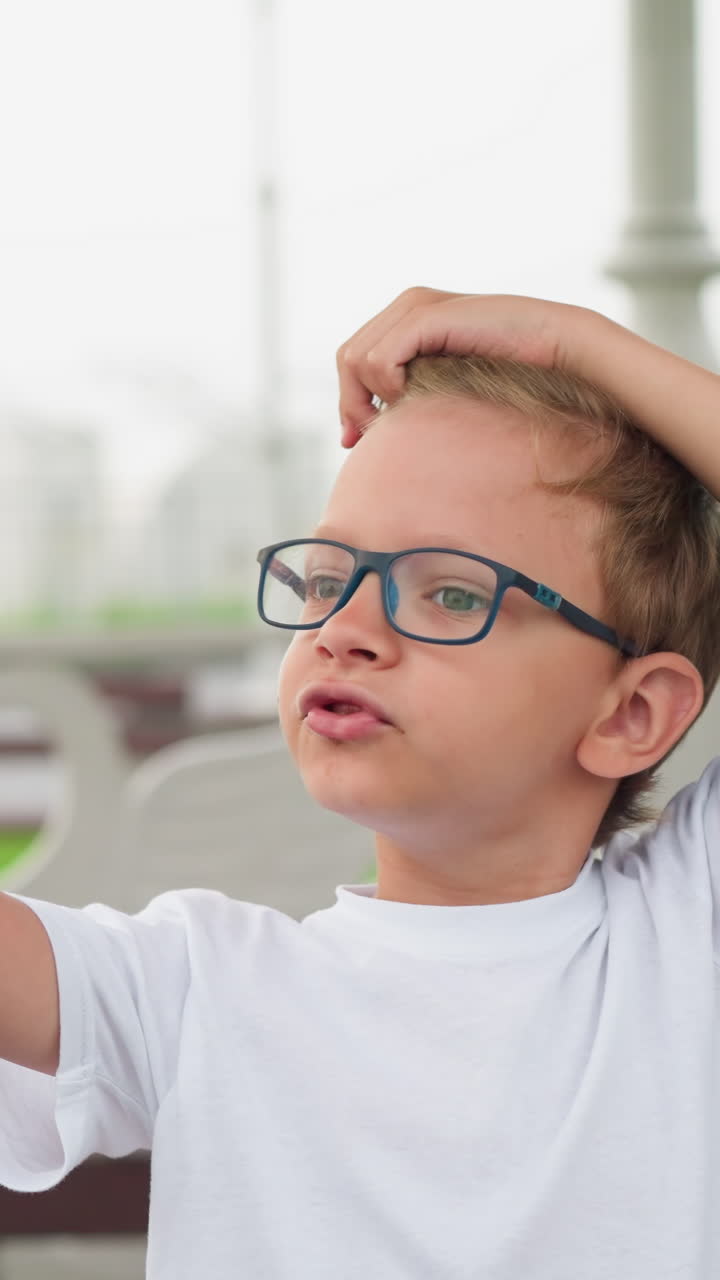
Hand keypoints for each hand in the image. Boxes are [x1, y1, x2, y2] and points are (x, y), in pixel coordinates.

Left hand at [336, 287, 582, 446]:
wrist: (556, 348)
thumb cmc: (513, 373)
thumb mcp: (450, 383)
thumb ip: (415, 390)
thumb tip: (375, 426)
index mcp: (410, 316)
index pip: (353, 356)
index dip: (348, 399)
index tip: (354, 440)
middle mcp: (408, 304)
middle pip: (347, 358)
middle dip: (351, 403)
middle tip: (363, 440)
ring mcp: (415, 306)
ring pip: (357, 360)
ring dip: (374, 397)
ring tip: (407, 414)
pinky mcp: (425, 316)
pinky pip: (379, 361)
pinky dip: (389, 388)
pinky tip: (415, 399)